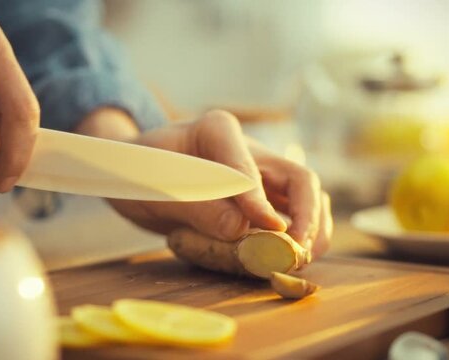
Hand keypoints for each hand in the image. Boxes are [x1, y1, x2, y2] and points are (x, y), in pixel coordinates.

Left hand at [76, 108, 332, 256]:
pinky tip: (289, 258)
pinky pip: (293, 215)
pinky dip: (298, 238)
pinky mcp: (263, 197)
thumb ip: (197, 206)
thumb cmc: (140, 172)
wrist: (137, 175)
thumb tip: (241, 228)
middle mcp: (248, 149)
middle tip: (296, 252)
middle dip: (306, 217)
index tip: (269, 231)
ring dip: (311, 230)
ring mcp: (260, 174)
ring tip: (298, 260)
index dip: (259, 200)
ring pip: (306, 197)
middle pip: (299, 178)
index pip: (247, 165)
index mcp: (218, 130)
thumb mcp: (156, 188)